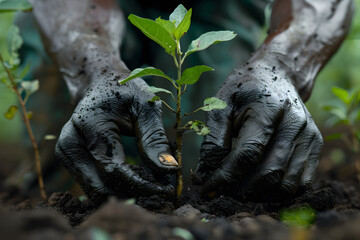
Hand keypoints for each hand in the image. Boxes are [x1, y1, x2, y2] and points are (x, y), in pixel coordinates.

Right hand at [55, 66, 177, 203]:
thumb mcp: (146, 107)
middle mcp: (70, 141)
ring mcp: (65, 152)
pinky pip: (92, 182)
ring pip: (95, 189)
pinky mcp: (69, 158)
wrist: (100, 82)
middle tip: (160, 190)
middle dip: (133, 193)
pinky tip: (134, 178)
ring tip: (149, 182)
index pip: (114, 169)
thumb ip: (155, 139)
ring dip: (124, 192)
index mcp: (90, 124)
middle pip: (101, 185)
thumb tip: (169, 171)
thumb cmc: (126, 91)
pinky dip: (114, 186)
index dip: (141, 185)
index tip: (165, 190)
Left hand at [193, 0, 352, 200]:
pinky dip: (277, 192)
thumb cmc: (244, 90)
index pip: (248, 154)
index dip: (226, 176)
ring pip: (286, 184)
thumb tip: (206, 173)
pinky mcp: (316, 146)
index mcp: (268, 109)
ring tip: (238, 188)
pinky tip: (259, 185)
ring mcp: (309, 136)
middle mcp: (294, 124)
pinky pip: (300, 184)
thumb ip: (213, 138)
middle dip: (240, 189)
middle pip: (269, 173)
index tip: (206, 189)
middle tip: (220, 190)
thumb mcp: (221, 104)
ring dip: (259, 194)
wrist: (278, 75)